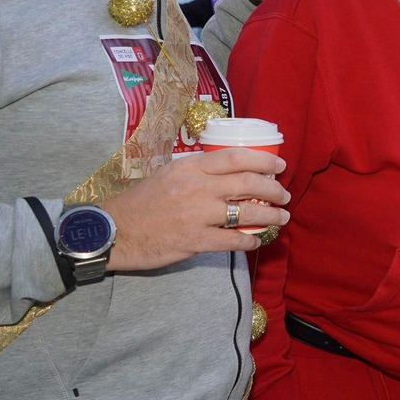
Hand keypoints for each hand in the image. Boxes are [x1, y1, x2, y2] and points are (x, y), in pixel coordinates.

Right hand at [99, 147, 289, 270]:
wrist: (115, 230)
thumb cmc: (143, 201)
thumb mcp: (169, 173)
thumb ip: (198, 171)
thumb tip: (231, 171)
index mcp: (190, 167)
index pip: (236, 157)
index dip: (264, 160)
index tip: (280, 166)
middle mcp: (197, 187)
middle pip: (248, 183)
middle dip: (273, 190)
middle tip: (284, 196)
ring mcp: (197, 215)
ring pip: (246, 213)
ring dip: (270, 216)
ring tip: (281, 218)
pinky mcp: (195, 241)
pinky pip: (233, 241)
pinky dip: (250, 241)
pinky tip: (256, 241)